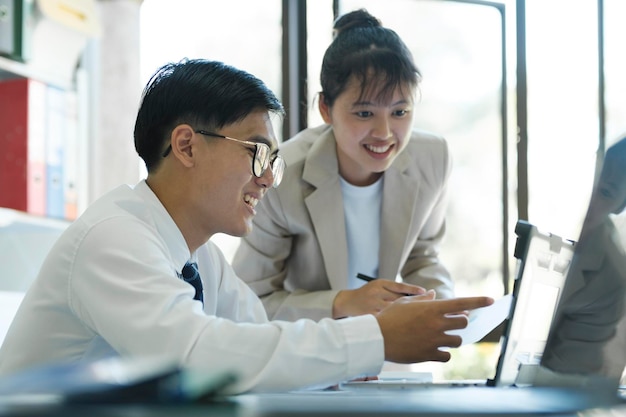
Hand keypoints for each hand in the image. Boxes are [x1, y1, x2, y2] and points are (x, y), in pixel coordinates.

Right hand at [332, 279, 426, 317]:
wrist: (346, 303)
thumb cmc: (367, 293)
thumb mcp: (379, 285)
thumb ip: (395, 289)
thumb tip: (417, 294)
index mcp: (380, 285)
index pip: (400, 287)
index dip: (413, 289)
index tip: (425, 292)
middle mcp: (376, 294)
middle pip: (399, 300)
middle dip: (413, 304)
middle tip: (428, 309)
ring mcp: (373, 307)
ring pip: (393, 312)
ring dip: (407, 316)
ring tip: (419, 321)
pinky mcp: (370, 318)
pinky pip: (386, 322)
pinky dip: (396, 325)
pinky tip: (405, 329)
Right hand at [375, 293, 493, 363]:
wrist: (378, 338)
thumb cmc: (388, 318)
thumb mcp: (404, 303)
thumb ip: (422, 299)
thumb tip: (433, 295)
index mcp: (432, 308)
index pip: (462, 302)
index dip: (479, 301)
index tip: (491, 301)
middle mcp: (437, 324)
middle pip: (463, 322)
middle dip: (458, 322)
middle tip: (449, 323)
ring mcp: (435, 340)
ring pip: (457, 340)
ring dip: (452, 338)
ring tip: (440, 337)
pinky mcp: (430, 354)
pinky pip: (447, 355)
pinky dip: (443, 353)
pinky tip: (434, 350)